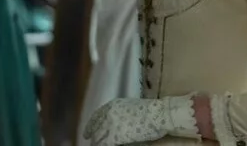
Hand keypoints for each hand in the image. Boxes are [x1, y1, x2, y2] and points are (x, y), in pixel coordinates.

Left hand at [83, 96, 198, 145]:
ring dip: (97, 143)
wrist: (158, 114)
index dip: (91, 125)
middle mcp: (108, 114)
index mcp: (112, 105)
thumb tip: (118, 121)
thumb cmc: (151, 111)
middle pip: (95, 128)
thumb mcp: (131, 106)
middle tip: (91, 142)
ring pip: (98, 138)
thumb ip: (121, 112)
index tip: (88, 132)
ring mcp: (109, 125)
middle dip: (93, 136)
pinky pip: (103, 144)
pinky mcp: (113, 137)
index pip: (96, 116)